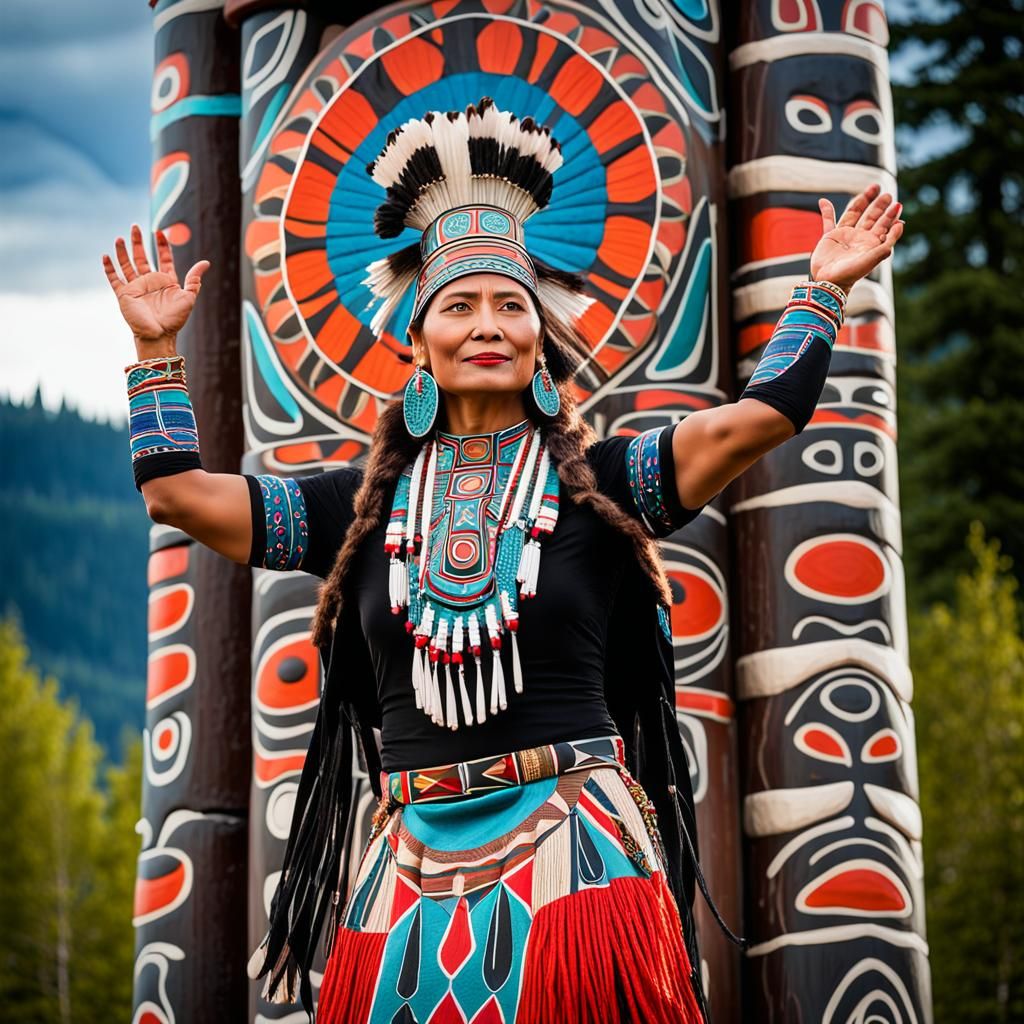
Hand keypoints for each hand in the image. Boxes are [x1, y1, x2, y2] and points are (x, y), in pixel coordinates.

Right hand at [102, 224, 209, 355]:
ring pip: (127, 264)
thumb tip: (205, 262)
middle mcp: (150, 282)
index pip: (162, 258)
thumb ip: (194, 279)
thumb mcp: (188, 297)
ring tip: (119, 238)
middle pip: (142, 257)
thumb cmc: (175, 319)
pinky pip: (114, 279)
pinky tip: (105, 256)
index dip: (161, 245)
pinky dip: (109, 268)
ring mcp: (136, 287)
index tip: (159, 232)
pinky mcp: (124, 294)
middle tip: (135, 226)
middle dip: (138, 242)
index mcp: (165, 281)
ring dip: (122, 251)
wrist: (159, 334)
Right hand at [809, 184, 903, 295]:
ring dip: (862, 201)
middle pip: (872, 217)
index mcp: (871, 243)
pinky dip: (826, 211)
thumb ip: (888, 242)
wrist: (829, 282)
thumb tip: (901, 224)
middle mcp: (859, 238)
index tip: (897, 205)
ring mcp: (844, 236)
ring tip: (873, 188)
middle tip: (887, 195)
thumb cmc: (852, 273)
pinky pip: (828, 221)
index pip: (884, 225)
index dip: (891, 215)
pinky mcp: (829, 238)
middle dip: (880, 206)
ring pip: (854, 214)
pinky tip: (823, 201)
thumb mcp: (874, 258)